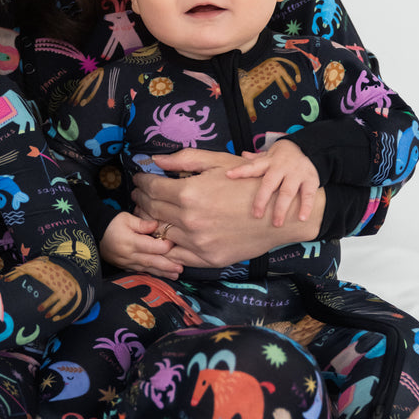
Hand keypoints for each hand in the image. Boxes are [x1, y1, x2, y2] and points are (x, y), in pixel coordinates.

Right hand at [100, 211, 182, 278]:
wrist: (95, 233)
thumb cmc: (113, 223)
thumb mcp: (126, 218)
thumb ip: (142, 223)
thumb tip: (156, 225)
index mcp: (130, 241)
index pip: (150, 246)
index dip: (163, 246)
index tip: (174, 244)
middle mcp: (129, 254)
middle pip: (151, 260)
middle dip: (167, 265)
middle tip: (181, 268)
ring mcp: (127, 263)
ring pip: (147, 268)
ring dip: (162, 272)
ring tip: (176, 275)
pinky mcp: (125, 267)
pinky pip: (140, 271)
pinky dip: (152, 274)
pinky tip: (162, 276)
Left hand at [132, 149, 324, 267]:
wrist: (278, 213)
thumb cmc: (248, 182)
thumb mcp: (217, 162)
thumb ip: (183, 159)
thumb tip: (155, 159)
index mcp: (189, 193)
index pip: (151, 188)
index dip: (141, 182)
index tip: (139, 179)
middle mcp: (189, 220)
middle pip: (151, 209)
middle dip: (141, 199)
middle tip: (139, 194)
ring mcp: (198, 243)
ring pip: (160, 232)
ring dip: (151, 221)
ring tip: (149, 212)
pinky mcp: (208, 259)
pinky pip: (176, 254)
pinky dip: (166, 244)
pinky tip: (165, 234)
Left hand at [226, 140, 320, 225]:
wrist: (309, 149)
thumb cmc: (282, 157)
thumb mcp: (268, 155)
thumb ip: (256, 159)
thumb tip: (242, 155)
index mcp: (268, 162)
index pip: (252, 166)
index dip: (240, 170)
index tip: (228, 175)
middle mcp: (281, 167)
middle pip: (269, 183)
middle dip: (262, 199)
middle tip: (256, 215)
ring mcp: (296, 174)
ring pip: (287, 191)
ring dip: (281, 208)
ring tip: (277, 223)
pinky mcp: (310, 180)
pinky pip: (308, 194)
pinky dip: (306, 206)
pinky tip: (302, 218)